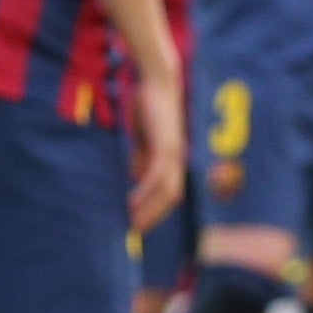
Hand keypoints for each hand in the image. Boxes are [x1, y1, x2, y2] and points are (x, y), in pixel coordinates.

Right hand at [125, 70, 185, 231]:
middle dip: (154, 216)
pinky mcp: (166, 144)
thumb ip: (142, 157)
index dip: (156, 209)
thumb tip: (138, 179)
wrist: (156, 81)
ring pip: (168, 191)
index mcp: (174, 158)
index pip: (169, 192)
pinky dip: (146, 190)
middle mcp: (179, 158)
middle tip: (136, 231)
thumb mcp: (143, 138)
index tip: (139, 224)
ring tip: (133, 222)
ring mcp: (175, 152)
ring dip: (151, 209)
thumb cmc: (148, 106)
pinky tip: (133, 201)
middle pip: (172, 197)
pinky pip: (158, 174)